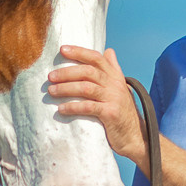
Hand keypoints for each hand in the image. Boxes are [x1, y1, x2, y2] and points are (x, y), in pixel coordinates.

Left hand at [47, 45, 142, 160]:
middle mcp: (115, 85)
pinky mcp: (111, 113)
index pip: (96, 58)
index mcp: (115, 76)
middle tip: (50, 76)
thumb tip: (109, 50)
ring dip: (66, 88)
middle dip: (67, 72)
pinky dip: (73, 107)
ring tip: (51, 91)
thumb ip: (114, 69)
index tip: (62, 49)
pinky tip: (61, 108)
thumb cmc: (122, 112)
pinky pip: (88, 107)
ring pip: (86, 88)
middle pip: (88, 72)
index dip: (79, 52)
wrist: (135, 136)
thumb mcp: (120, 88)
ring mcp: (114, 98)